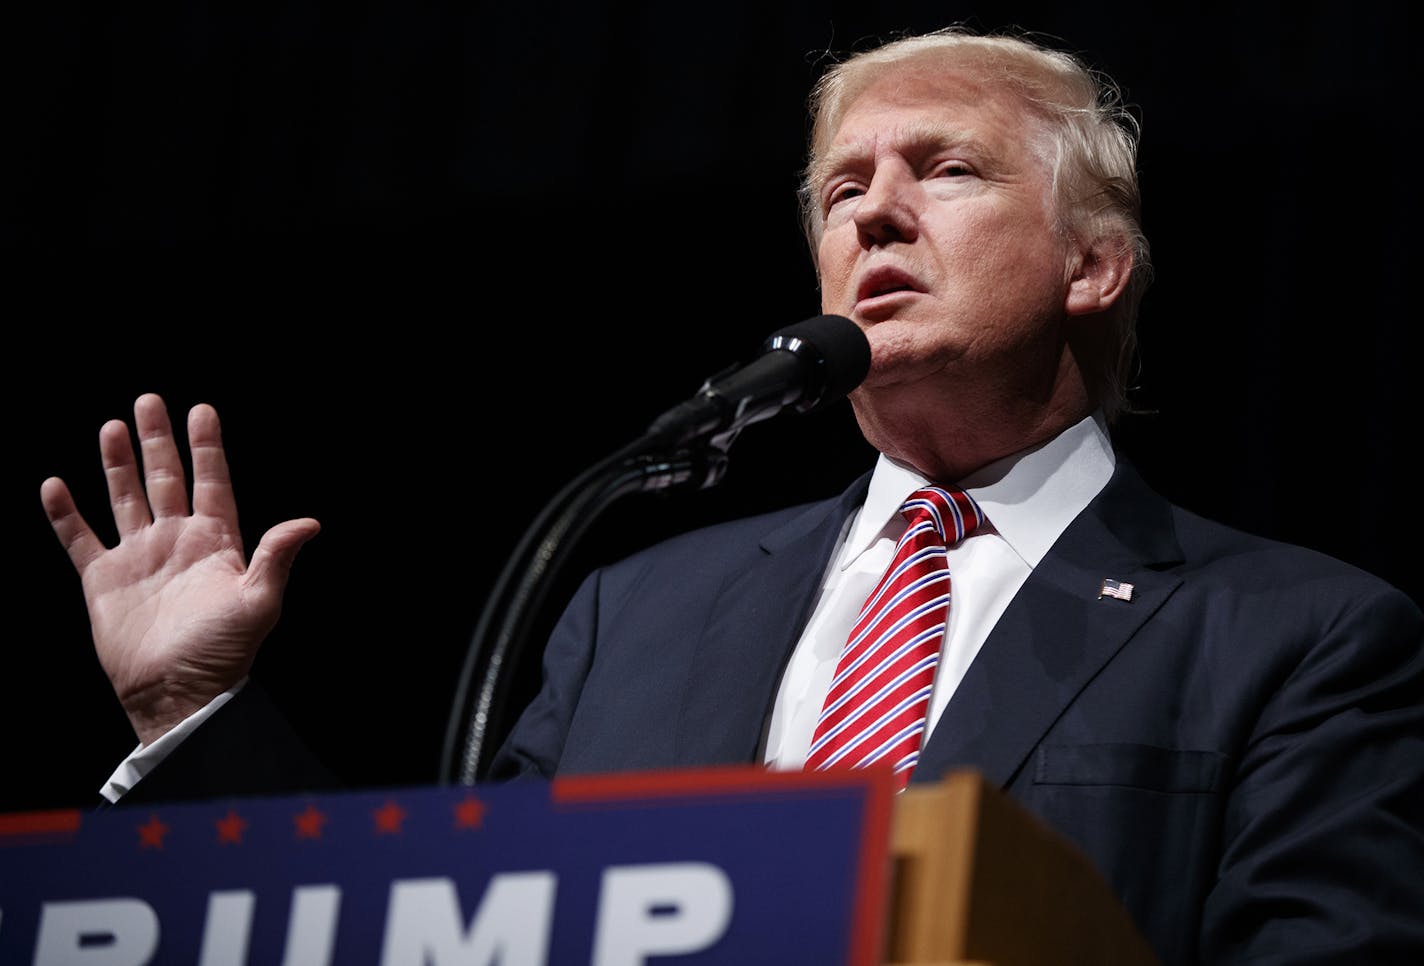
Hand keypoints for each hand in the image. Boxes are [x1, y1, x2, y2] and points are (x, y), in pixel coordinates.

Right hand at [40, 393, 319, 744]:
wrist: (176, 692)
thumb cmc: (223, 651)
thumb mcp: (259, 602)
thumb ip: (276, 557)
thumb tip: (310, 522)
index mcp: (216, 542)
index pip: (212, 481)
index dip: (206, 446)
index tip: (201, 409)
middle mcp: (176, 542)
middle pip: (166, 479)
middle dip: (157, 441)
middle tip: (149, 400)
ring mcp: (139, 558)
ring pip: (125, 498)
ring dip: (117, 464)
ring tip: (111, 426)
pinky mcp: (104, 580)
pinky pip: (80, 539)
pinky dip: (66, 514)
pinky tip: (55, 486)